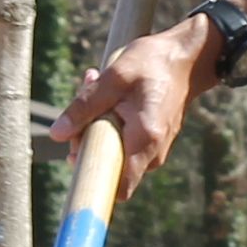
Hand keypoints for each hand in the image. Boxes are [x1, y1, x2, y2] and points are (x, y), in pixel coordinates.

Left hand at [50, 10, 218, 176]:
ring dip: (96, 123)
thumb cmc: (154, 63)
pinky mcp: (150, 141)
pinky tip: (108, 93)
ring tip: (94, 84)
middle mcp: (153, 153)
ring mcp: (153, 149)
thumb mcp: (114, 78)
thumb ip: (84, 106)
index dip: (91, 178)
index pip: (117, 187)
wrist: (189, 58)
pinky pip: (122, 141)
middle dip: (86, 135)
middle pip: (107, 165)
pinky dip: (109, 121)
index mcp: (145, 140)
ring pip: (112, 151)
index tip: (75, 150)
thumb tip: (57, 134)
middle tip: (84, 96)